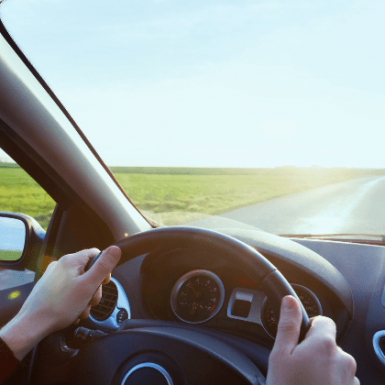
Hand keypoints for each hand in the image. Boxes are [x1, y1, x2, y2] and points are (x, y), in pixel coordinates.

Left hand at [0, 246, 120, 359]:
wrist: (33, 325)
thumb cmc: (58, 307)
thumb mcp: (88, 285)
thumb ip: (103, 266)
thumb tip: (115, 249)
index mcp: (71, 260)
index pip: (96, 254)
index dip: (103, 269)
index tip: (103, 282)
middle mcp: (61, 265)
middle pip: (88, 270)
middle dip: (94, 288)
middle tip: (91, 301)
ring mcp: (54, 276)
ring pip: (79, 282)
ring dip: (85, 297)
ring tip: (81, 309)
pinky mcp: (49, 287)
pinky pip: (69, 290)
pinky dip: (74, 300)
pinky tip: (73, 311)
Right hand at [266, 296, 358, 384]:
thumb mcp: (280, 356)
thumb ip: (288, 325)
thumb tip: (289, 301)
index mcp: (325, 345)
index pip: (323, 320)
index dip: (309, 326)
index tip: (298, 340)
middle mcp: (344, 360)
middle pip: (328, 344)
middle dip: (313, 351)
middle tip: (296, 367)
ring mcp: (351, 380)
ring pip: (334, 364)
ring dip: (322, 369)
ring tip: (304, 384)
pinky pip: (340, 382)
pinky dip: (328, 384)